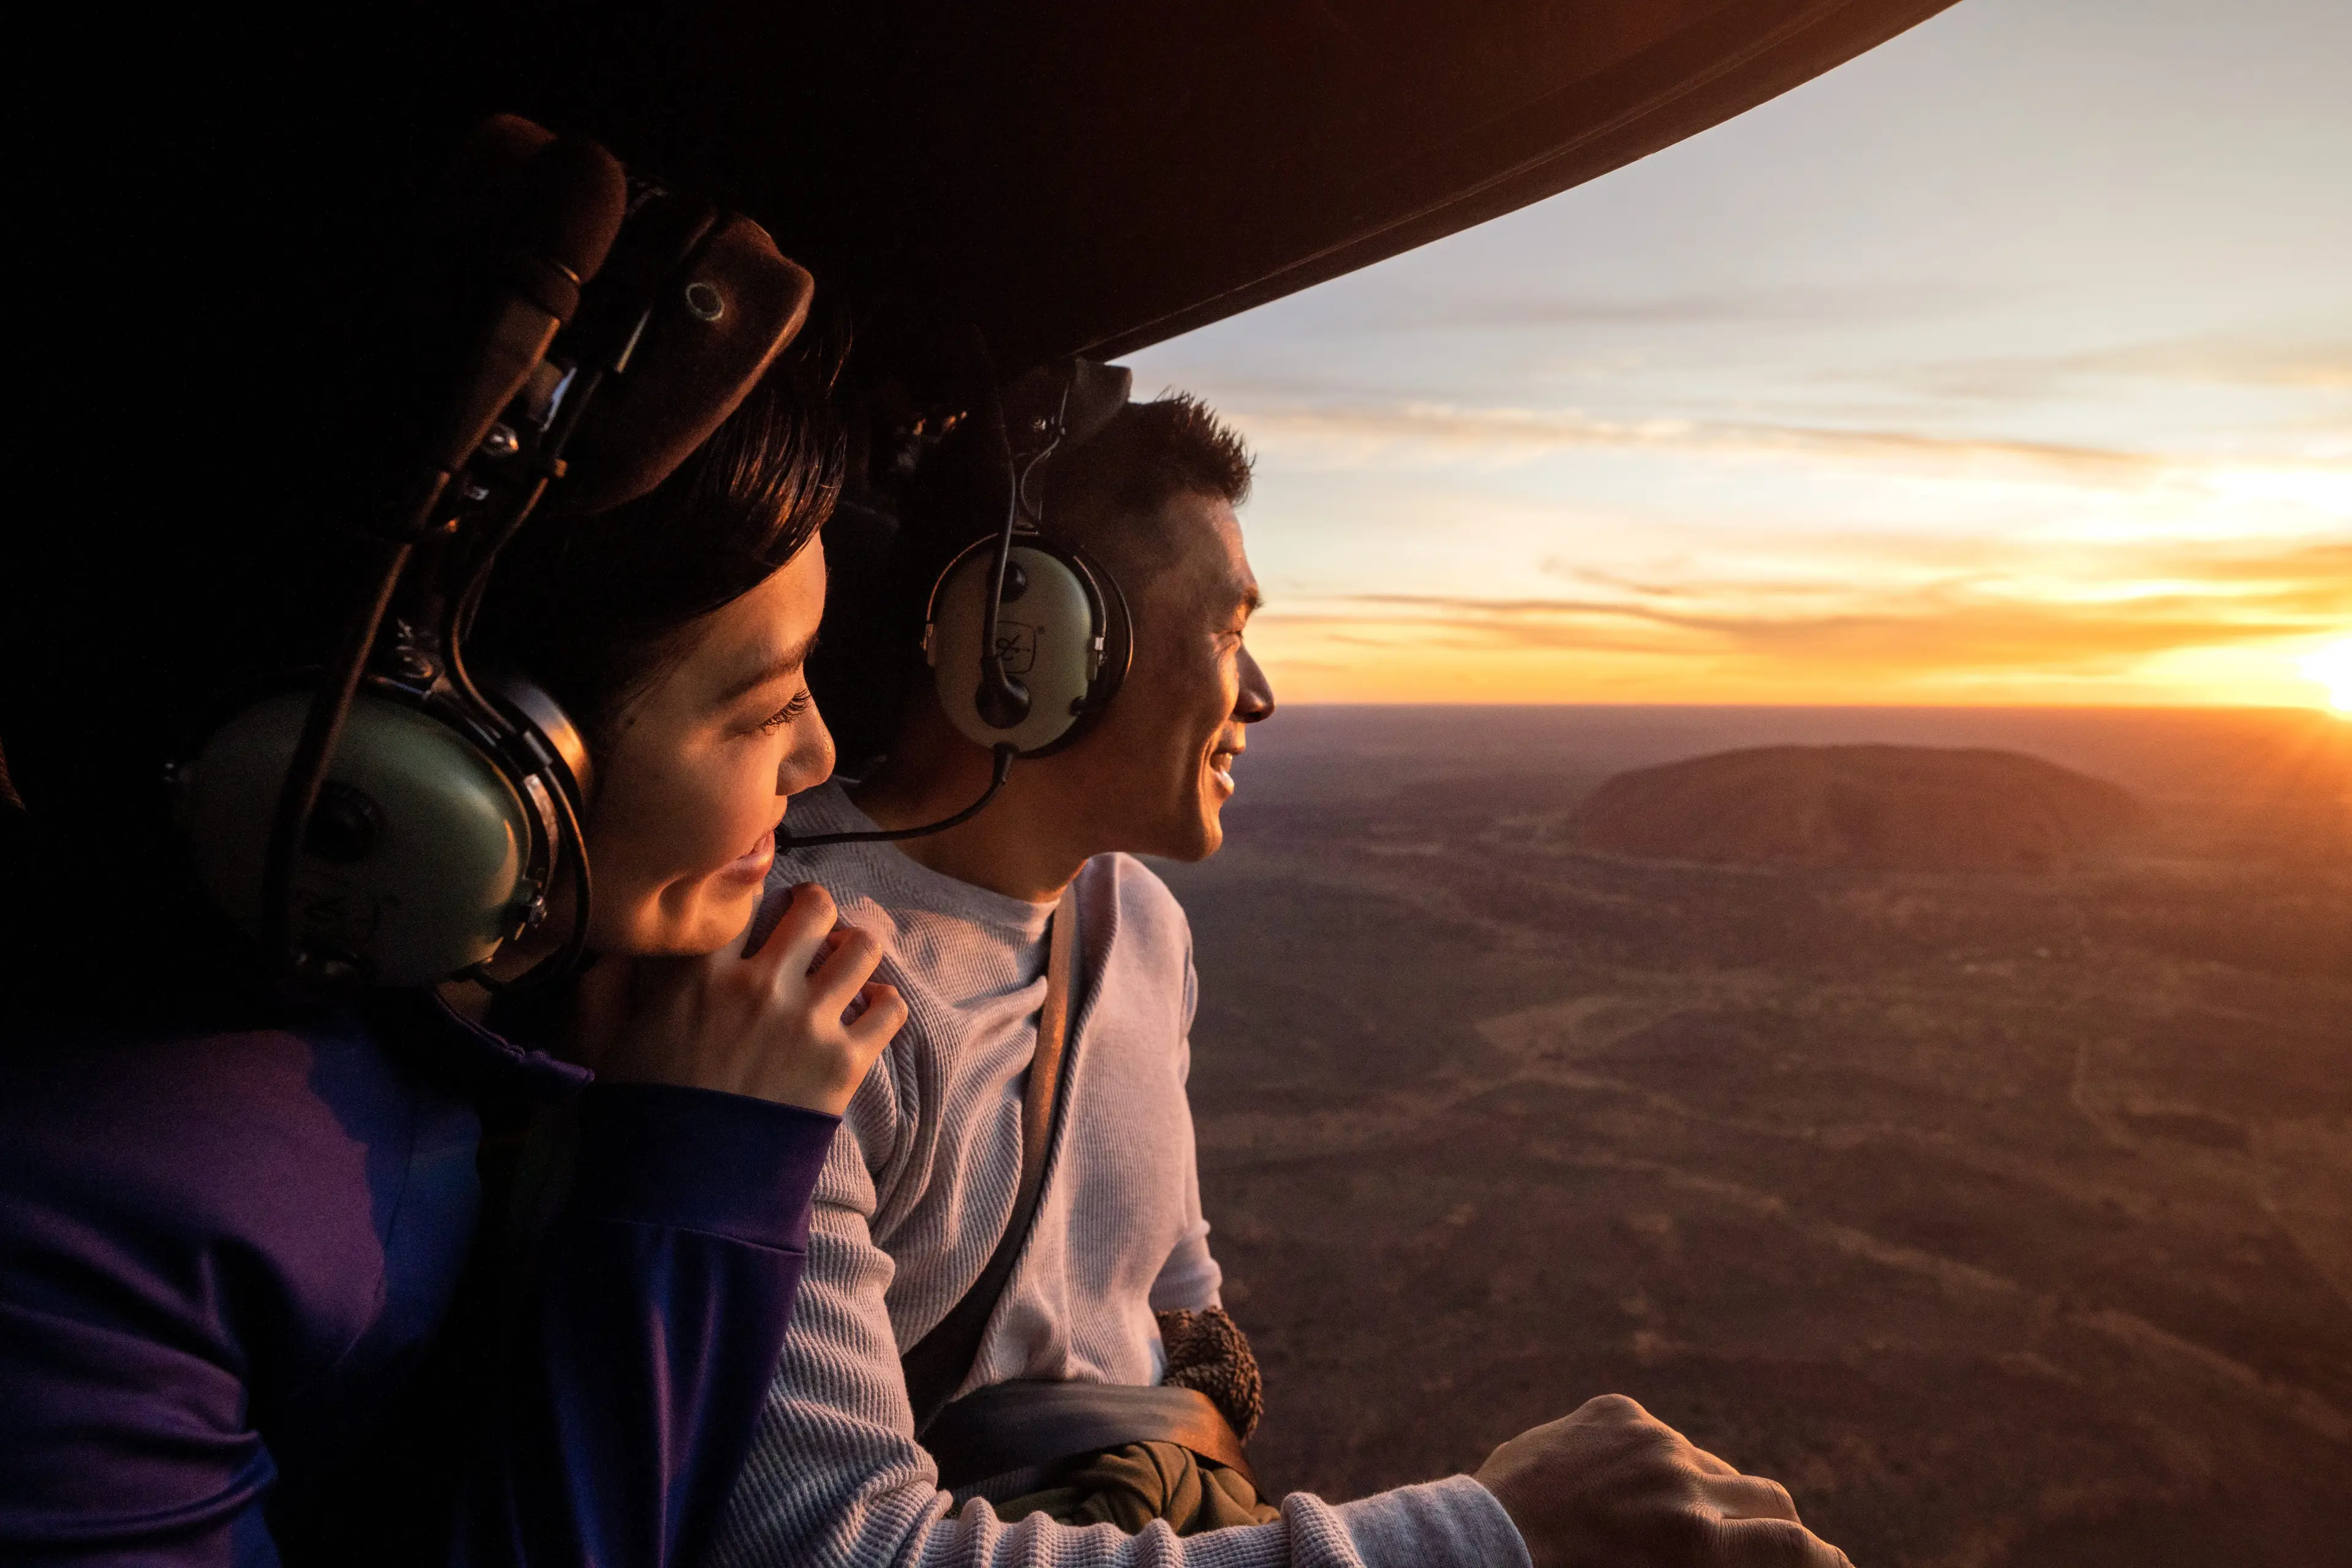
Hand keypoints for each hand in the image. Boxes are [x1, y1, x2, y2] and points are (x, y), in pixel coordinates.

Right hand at [571, 883, 905, 1114]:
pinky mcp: (844, 1063)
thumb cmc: (642, 1116)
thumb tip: (617, 950)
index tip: (759, 907)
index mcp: (700, 971)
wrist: (685, 1193)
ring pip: (862, 947)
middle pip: (814, 907)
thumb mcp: (605, 1046)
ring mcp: (808, 1022)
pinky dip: (884, 1003)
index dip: (755, 894)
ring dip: (854, 950)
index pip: (745, 893)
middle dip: (814, 911)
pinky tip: (865, 1010)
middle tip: (807, 931)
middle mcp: (760, 984)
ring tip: (840, 965)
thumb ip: (605, 988)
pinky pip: (890, 1008)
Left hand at [1475, 1395, 1851, 1567]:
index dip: (1825, 1562)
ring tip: (1667, 1525)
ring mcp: (1649, 1439)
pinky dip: (1656, 1463)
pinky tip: (1623, 1490)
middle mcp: (1683, 1484)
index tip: (1833, 1566)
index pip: (1799, 1547)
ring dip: (1708, 1495)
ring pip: (1713, 1466)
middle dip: (1773, 1529)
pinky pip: (1660, 1436)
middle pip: (1770, 1499)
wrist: (1480, 1548)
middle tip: (1760, 1548)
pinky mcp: (1614, 1412)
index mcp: (1698, 1546)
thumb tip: (1761, 1552)